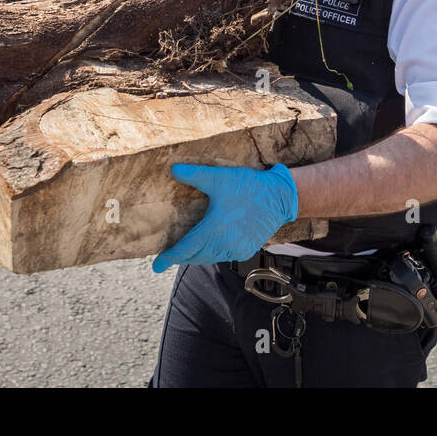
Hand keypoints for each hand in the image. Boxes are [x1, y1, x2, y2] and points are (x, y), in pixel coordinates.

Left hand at [151, 163, 297, 270]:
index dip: (169, 258)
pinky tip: (210, 245)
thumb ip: (195, 175)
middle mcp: (225, 244)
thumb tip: (173, 170)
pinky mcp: (247, 250)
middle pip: (195, 257)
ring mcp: (237, 249)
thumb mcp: (220, 178)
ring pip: (209, 258)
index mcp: (214, 229)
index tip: (156, 265)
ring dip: (197, 255)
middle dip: (181, 256)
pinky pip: (223, 256)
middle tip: (169, 255)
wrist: (280, 197)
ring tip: (187, 249)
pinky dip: (213, 254)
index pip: (186, 249)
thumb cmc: (250, 186)